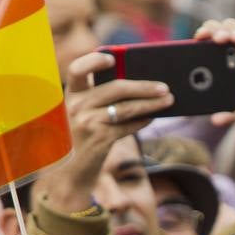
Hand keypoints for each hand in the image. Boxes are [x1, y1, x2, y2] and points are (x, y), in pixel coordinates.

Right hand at [32, 52, 174, 213]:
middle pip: (116, 87)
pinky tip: (152, 117)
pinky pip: (128, 126)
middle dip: (144, 86)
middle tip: (164, 87)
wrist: (66, 176)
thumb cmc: (76, 144)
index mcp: (69, 97)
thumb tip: (135, 89)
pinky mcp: (99, 139)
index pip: (77, 69)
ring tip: (168, 100)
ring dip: (151, 103)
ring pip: (127, 107)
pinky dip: (142, 121)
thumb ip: (97, 102)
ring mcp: (87, 123)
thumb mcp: (79, 118)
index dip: (94, 60)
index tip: (113, 57)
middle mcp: (75, 107)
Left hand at [194, 15, 234, 128]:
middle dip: (211, 31)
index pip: (202, 46)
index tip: (195, 42)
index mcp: (216, 63)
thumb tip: (215, 121)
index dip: (197, 41)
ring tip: (233, 38)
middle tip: (211, 38)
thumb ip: (229, 114)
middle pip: (214, 30)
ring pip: (231, 26)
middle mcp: (227, 49)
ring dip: (229, 29)